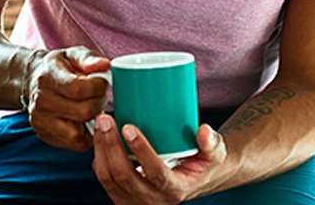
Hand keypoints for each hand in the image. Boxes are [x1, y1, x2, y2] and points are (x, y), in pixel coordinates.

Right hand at [23, 46, 110, 150]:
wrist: (34, 80)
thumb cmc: (59, 67)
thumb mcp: (73, 55)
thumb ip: (89, 59)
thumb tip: (105, 65)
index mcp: (48, 77)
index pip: (79, 89)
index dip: (98, 87)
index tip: (101, 83)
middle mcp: (41, 101)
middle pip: (82, 112)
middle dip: (98, 104)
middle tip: (98, 96)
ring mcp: (41, 121)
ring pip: (77, 133)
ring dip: (92, 123)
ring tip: (90, 109)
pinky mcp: (45, 136)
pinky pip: (74, 144)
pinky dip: (85, 136)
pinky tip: (84, 122)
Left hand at [92, 115, 226, 203]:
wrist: (196, 181)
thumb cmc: (204, 163)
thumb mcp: (215, 154)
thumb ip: (212, 143)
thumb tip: (203, 130)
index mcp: (175, 190)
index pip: (155, 173)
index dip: (140, 150)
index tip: (128, 127)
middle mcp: (153, 200)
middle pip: (124, 176)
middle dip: (111, 145)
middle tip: (105, 118)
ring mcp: (135, 202)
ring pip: (109, 179)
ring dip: (100, 149)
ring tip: (100, 123)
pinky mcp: (123, 197)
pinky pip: (104, 180)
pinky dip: (98, 157)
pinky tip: (98, 136)